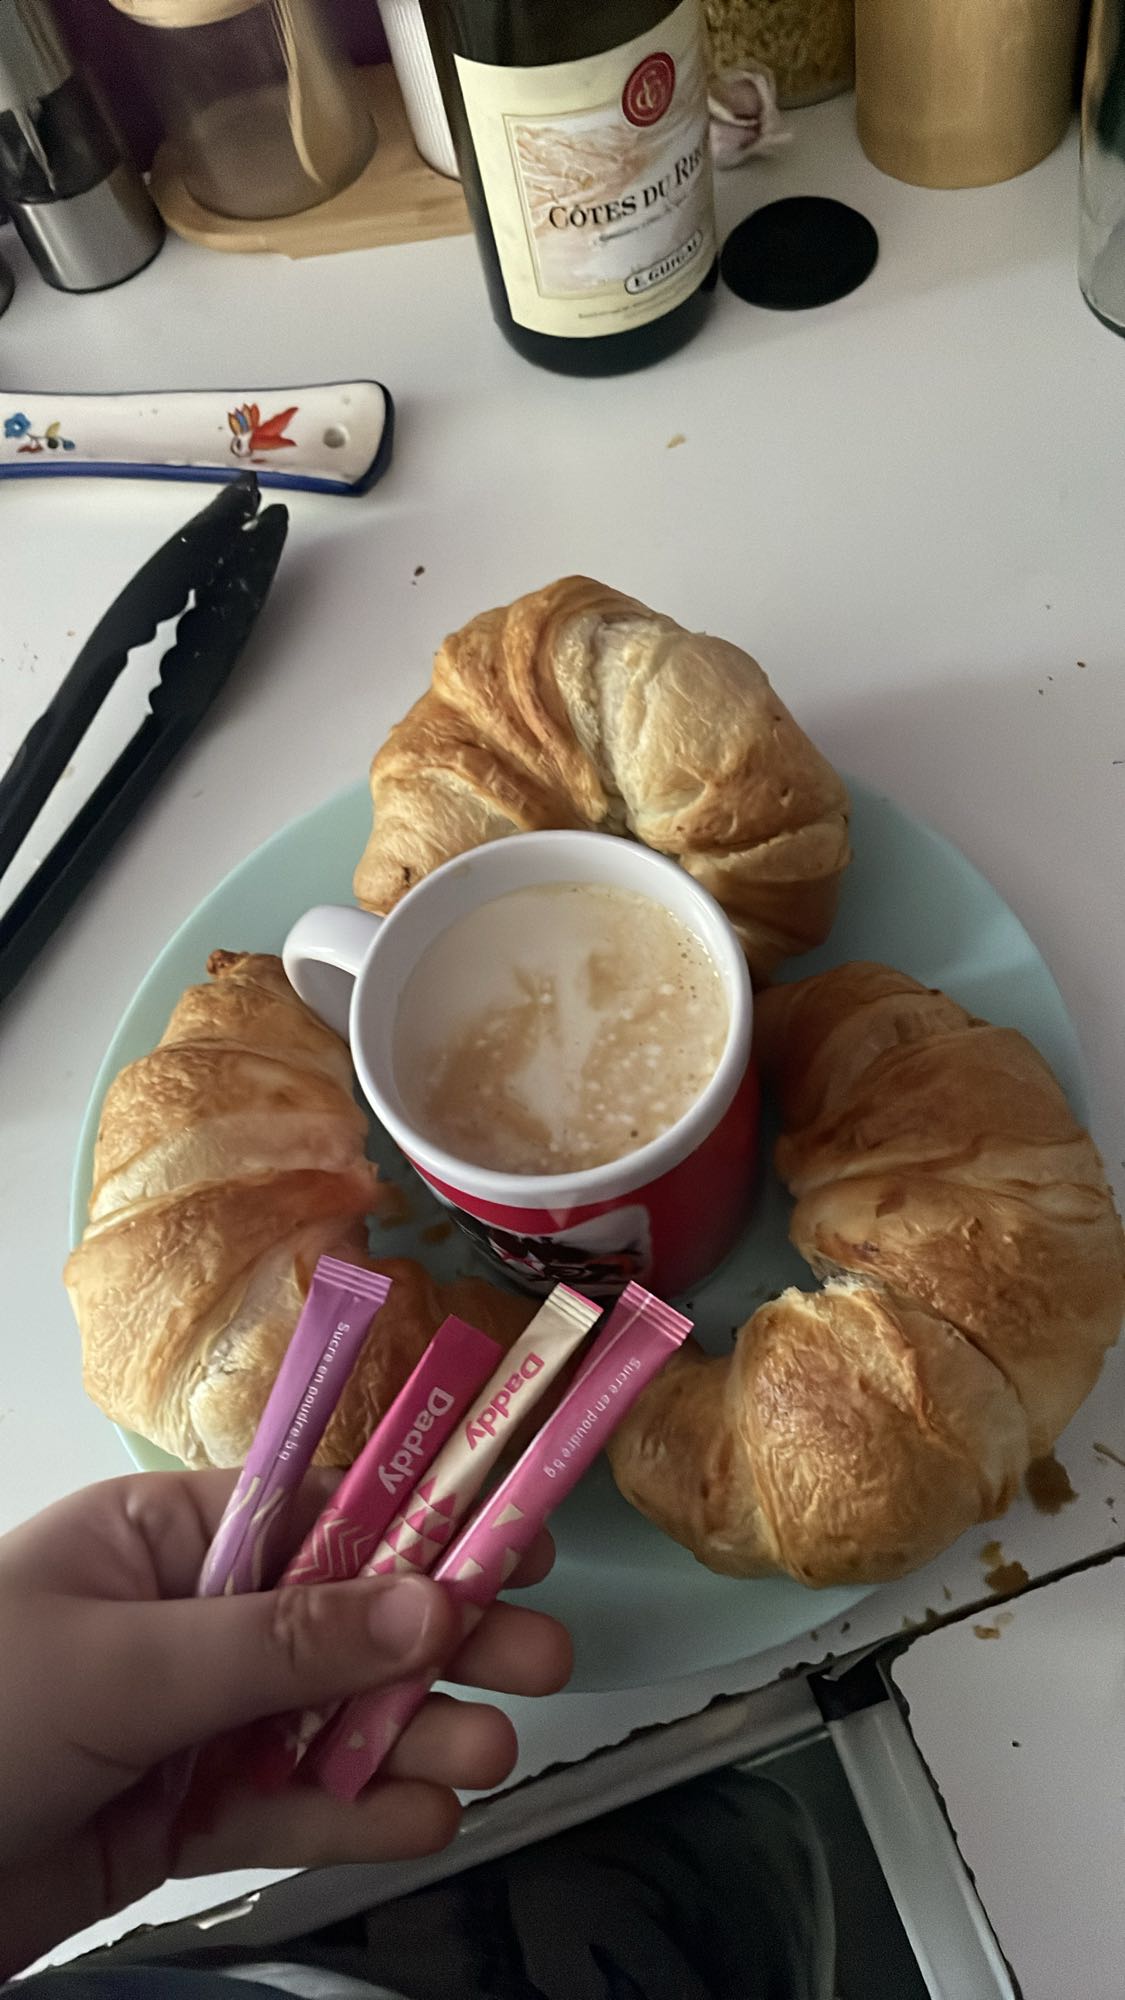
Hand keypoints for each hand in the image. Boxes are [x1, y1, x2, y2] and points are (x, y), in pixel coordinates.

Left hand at [0, 1469, 570, 1977]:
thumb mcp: (123, 1665)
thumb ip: (278, 1641)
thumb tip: (420, 1602)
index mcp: (160, 1536)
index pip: (317, 1510)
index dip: (421, 1523)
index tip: (512, 1534)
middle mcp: (182, 1617)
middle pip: (339, 1618)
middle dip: (438, 1639)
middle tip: (541, 1656)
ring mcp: (183, 1720)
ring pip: (323, 1719)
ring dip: (410, 1735)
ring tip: (491, 1753)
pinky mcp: (175, 1814)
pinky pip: (283, 1806)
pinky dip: (352, 1814)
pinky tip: (421, 1817)